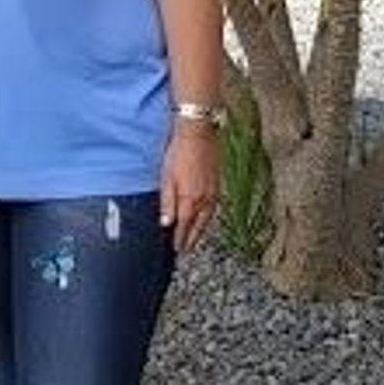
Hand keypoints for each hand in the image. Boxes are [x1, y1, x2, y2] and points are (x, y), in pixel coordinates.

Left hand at [160, 121, 219, 253]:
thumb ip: (167, 202)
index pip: (184, 226)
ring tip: (194, 238)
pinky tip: (204, 217)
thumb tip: (166, 224)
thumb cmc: (179, 153)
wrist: (199, 133)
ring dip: (200, 230)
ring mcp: (213, 192)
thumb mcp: (167, 177)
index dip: (181, 239)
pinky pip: (213, 208)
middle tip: (186, 251)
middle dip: (192, 239)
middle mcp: (205, 199)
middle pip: (198, 226)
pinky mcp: (217, 184)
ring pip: (207, 218)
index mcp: (190, 199)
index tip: (177, 250)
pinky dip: (207, 218)